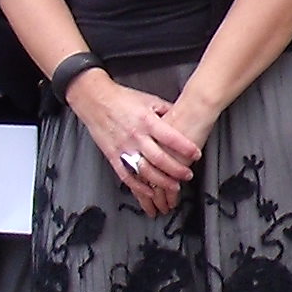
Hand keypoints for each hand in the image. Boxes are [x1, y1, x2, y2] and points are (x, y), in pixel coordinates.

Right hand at [73, 74, 199, 217]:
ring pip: (144, 171)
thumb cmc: (122, 99)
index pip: (170, 137)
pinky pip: (127, 175)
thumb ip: (167, 110)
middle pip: (159, 158)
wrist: (94, 99)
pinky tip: (150, 192)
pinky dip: (139, 187)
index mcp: (146, 121)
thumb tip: (183, 117)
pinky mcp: (113, 156)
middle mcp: (135, 136)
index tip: (196, 154)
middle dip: (176, 170)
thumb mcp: (149, 100)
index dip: (185, 147)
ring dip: (161, 181)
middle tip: (188, 175)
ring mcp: (123, 148)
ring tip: (174, 187)